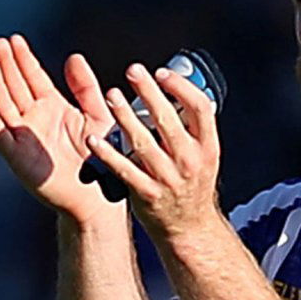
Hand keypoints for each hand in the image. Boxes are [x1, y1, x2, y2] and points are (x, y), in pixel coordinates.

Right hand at [0, 35, 118, 225]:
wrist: (98, 195)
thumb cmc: (100, 157)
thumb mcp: (97, 115)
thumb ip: (85, 88)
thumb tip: (73, 57)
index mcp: (52, 107)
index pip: (33, 77)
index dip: (23, 59)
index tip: (15, 39)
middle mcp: (34, 119)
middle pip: (16, 86)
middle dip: (7, 65)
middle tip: (0, 43)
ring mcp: (24, 137)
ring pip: (5, 106)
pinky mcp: (18, 158)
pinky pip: (2, 137)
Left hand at [86, 63, 221, 240]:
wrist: (189, 228)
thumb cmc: (191, 186)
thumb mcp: (203, 156)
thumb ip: (191, 128)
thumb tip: (176, 91)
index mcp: (207, 147)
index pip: (200, 108)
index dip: (181, 87)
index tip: (162, 73)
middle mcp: (190, 161)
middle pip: (168, 120)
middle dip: (149, 92)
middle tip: (133, 71)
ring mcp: (168, 178)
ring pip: (144, 141)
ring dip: (126, 116)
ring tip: (112, 96)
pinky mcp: (148, 193)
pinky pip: (124, 169)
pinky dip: (107, 153)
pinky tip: (93, 138)